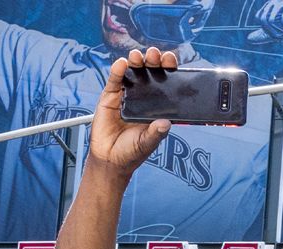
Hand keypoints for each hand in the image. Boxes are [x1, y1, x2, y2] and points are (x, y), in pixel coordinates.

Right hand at [89, 47, 176, 178]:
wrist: (110, 159)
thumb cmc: (132, 151)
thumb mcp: (147, 143)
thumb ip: (155, 133)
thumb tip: (166, 124)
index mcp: (158, 107)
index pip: (167, 84)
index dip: (170, 71)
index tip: (172, 62)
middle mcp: (144, 98)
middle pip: (151, 74)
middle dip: (154, 62)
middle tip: (156, 55)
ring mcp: (127, 95)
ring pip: (133, 73)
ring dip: (136, 61)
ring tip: (138, 56)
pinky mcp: (110, 97)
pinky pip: (115, 81)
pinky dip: (118, 70)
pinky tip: (121, 64)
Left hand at [250, 0, 282, 57]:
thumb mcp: (278, 34)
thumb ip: (265, 35)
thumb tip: (249, 39)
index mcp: (270, 6)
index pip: (260, 18)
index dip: (270, 29)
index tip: (282, 31)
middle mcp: (275, 1)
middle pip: (265, 20)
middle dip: (277, 31)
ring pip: (274, 20)